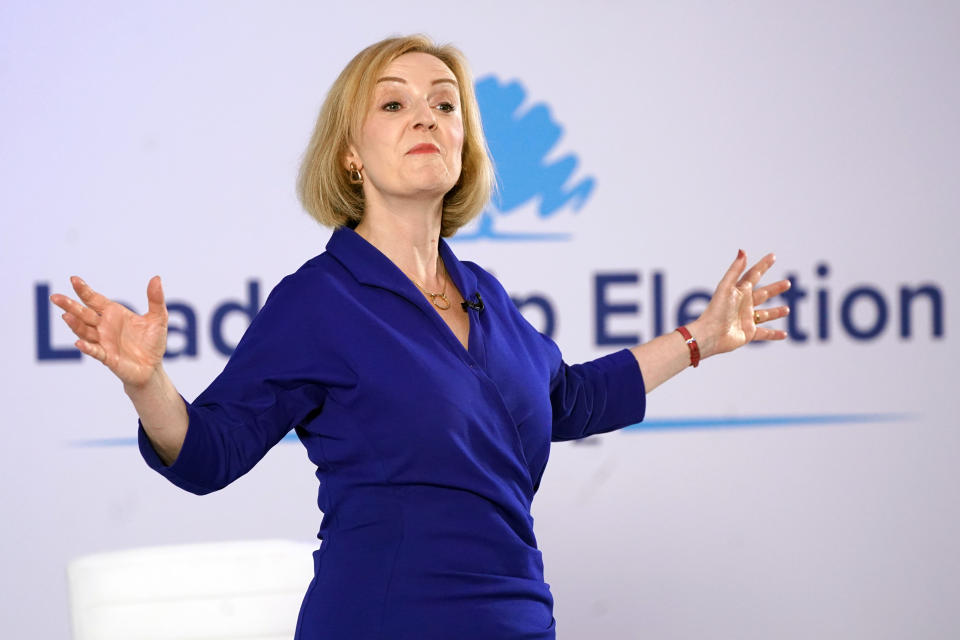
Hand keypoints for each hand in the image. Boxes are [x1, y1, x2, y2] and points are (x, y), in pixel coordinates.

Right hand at [49, 276, 168, 387]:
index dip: (84, 290)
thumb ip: (156, 299)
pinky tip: (79, 343)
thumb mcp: (158, 318)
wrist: (153, 368)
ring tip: (66, 316)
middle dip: (70, 305)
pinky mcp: (107, 357)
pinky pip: (95, 351)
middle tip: (55, 297)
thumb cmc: (152, 342)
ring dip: (75, 325)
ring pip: (85, 331)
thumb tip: (156, 278)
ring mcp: (103, 342)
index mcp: (114, 314)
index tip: (73, 279)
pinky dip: (87, 347)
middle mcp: (104, 327)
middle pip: (83, 314)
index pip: (95, 300)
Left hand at [688, 250, 789, 358]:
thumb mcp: (726, 287)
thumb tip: (743, 250)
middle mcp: (743, 304)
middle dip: (775, 288)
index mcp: (739, 291)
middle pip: (763, 294)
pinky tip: (784, 334)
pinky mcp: (748, 333)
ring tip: (787, 309)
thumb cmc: (716, 309)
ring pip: (765, 314)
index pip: (753, 275)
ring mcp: (746, 319)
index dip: (763, 265)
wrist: (710, 334)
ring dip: (776, 312)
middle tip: (788, 283)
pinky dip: (774, 334)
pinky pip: (764, 333)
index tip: (773, 256)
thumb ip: (735, 270)